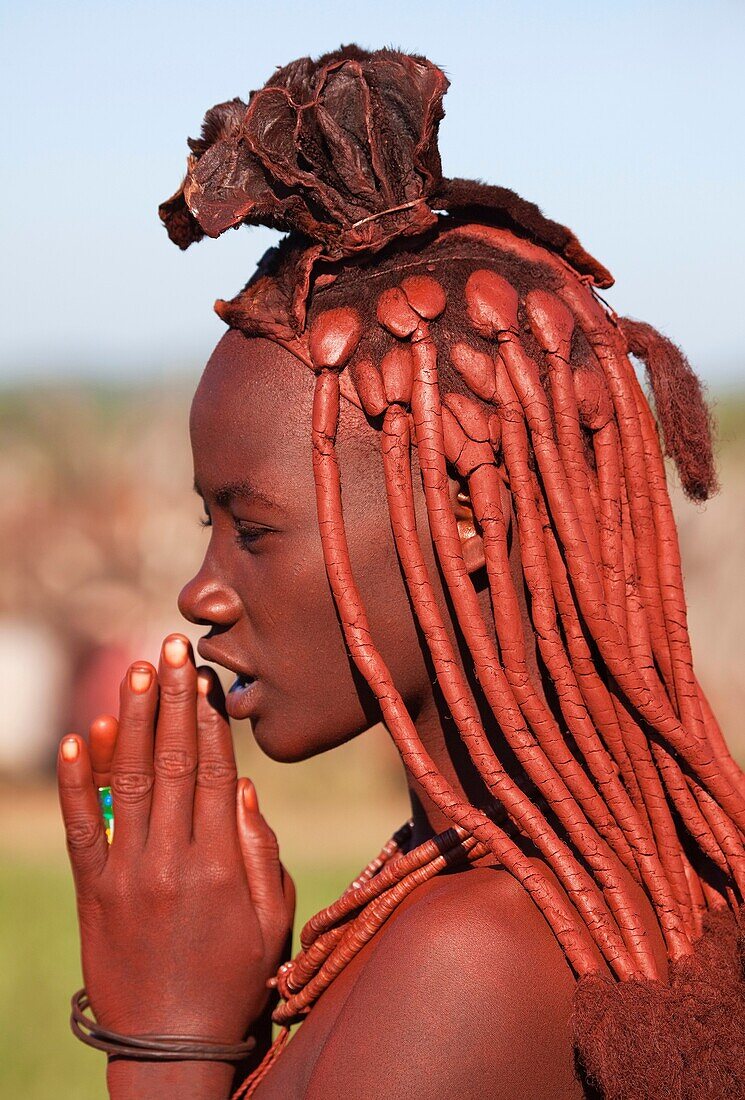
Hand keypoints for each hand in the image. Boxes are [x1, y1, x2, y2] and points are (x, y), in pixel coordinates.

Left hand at [58, 633, 293, 1049]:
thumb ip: (262, 853)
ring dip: (134, 721)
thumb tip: (248, 788)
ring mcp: (127, 873)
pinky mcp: (93, 891)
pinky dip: (77, 781)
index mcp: (222, 865)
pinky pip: (82, 827)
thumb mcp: (271, 920)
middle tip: (173, 648)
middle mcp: (173, 859)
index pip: (217, 772)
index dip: (212, 719)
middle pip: (176, 762)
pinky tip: (79, 737)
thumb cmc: (234, 979)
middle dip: (174, 699)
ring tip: (138, 671)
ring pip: (131, 781)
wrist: (170, 1047)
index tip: (208, 676)